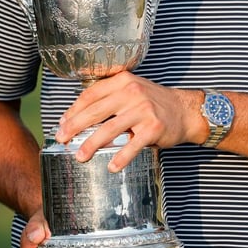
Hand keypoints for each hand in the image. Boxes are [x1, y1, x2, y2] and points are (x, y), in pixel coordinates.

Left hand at [55, 72, 202, 172]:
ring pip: (110, 129)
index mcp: (123, 81)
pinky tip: (112, 166)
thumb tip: (77, 118)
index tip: (62, 122)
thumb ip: (109, 100)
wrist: (185, 110)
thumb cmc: (154, 103)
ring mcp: (143, 110)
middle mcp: (132, 92)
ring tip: (80, 156)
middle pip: (96, 111)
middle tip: (61, 139)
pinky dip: (121, 157)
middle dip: (74, 127)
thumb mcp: (132, 91)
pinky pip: (133, 145)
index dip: (74, 109)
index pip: (91, 94)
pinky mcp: (154, 128)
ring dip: (91, 144)